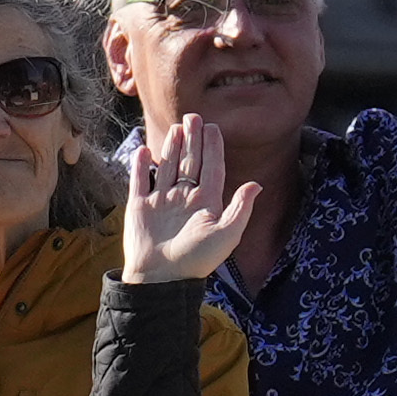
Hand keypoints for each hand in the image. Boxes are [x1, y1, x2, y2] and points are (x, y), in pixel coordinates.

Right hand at [115, 110, 262, 291]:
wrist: (161, 279)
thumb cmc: (196, 260)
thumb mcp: (226, 235)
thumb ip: (241, 209)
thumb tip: (257, 185)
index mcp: (206, 204)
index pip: (211, 169)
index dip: (213, 148)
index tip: (213, 128)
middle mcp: (184, 199)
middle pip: (190, 162)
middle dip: (193, 140)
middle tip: (194, 117)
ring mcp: (161, 201)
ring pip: (167, 167)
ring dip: (172, 147)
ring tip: (176, 128)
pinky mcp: (139, 207)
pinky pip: (140, 180)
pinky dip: (141, 165)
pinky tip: (145, 150)